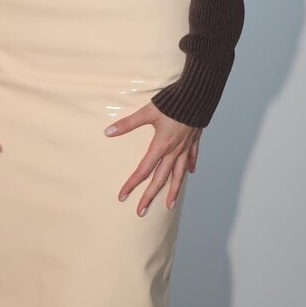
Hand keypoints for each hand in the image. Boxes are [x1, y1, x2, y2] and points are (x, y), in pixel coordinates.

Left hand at [103, 102, 201, 216]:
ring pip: (179, 174)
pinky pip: (192, 157)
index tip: (123, 196)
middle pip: (161, 178)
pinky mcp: (194, 139)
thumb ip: (128, 123)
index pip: (144, 170)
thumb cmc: (172, 102)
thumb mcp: (147, 112)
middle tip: (141, 211)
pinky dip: (189, 166)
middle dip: (150, 196)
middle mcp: (174, 150)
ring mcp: (185, 147)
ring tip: (170, 206)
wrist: (197, 95)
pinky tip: (190, 173)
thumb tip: (108, 132)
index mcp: (161, 145)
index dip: (132, 184)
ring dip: (173, 191)